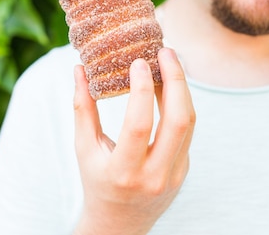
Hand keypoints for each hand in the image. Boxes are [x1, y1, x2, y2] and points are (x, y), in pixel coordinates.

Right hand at [72, 47, 195, 234]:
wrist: (120, 224)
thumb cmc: (96, 181)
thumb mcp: (84, 149)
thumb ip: (82, 108)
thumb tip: (79, 69)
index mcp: (124, 172)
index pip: (138, 125)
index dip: (142, 89)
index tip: (138, 62)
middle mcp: (155, 176)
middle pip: (178, 121)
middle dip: (176, 80)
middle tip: (166, 51)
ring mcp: (174, 175)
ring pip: (189, 123)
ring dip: (182, 88)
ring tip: (170, 61)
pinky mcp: (184, 170)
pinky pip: (187, 130)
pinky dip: (180, 103)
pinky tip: (169, 84)